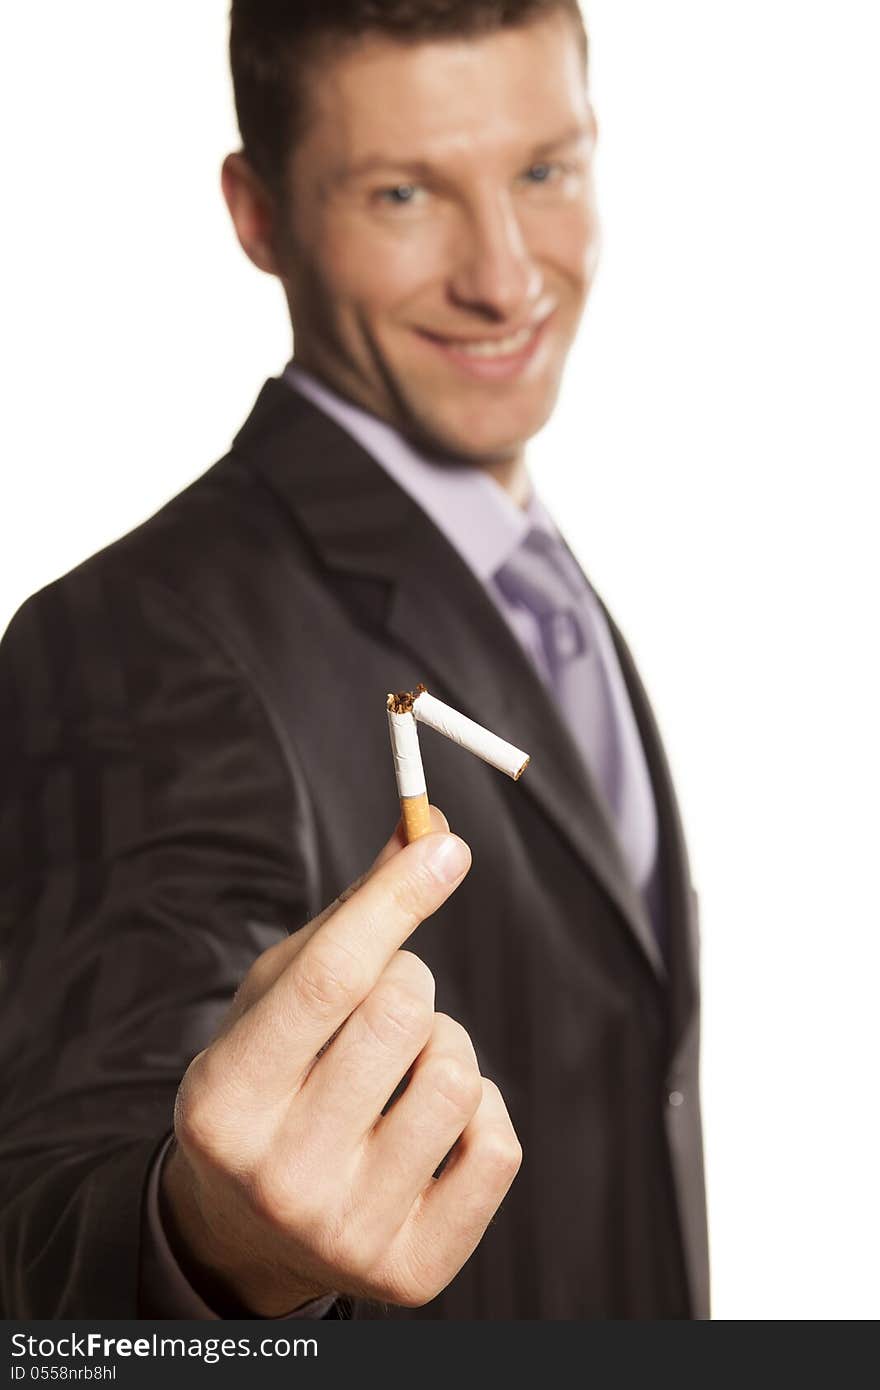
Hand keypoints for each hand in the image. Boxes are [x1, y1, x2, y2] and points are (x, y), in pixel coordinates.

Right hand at [160, 809, 521, 1314]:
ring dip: (447, 1044)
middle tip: (389, 1001)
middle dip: (410, 980)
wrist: (252, 1232)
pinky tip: (436, 1123)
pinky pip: (497, 1144)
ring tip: (408, 1066)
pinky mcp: (413, 1272)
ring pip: (456, 1076)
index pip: (329, 979)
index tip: (445, 846)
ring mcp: (348, 1232)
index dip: (395, 900)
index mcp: (225, 1101)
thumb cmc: (273, 1085)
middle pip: (398, 1015)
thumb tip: (431, 830)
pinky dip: (481, 1109)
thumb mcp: (278, 1001)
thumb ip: (351, 919)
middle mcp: (279, 1177)